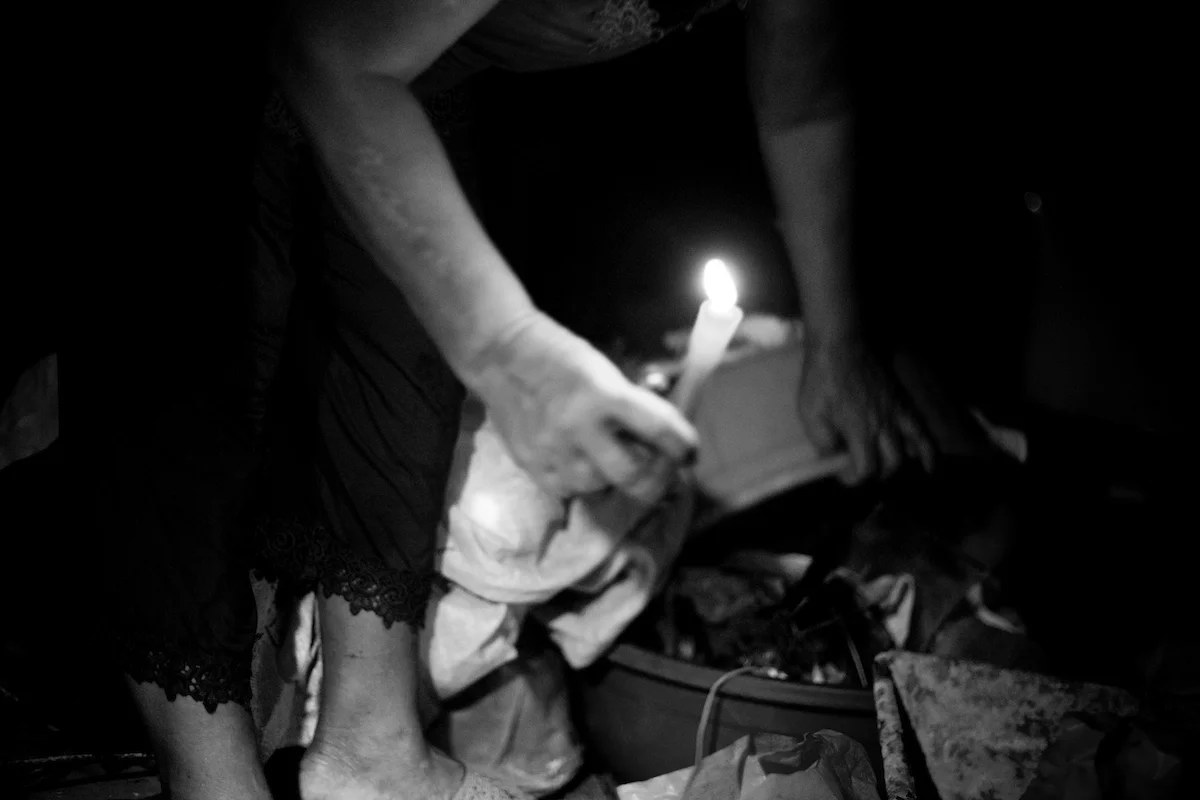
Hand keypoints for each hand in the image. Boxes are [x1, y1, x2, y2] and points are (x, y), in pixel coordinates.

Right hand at [464, 311, 698, 501]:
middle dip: (655, 477)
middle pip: (636, 478)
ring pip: (603, 487)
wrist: (501, 356)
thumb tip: (667, 439)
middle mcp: (581, 429)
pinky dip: (583, 478)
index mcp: (605, 395)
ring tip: (607, 451)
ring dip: (614, 475)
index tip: (690, 452)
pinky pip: (572, 490)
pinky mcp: (534, 468)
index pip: (661, 432)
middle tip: (660, 468)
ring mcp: (555, 453)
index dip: (684, 446)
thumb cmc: (563, 357)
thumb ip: (634, 406)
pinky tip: (577, 454)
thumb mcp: (605, 372)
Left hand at [798, 334, 934, 483]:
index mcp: (859, 429)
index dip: (853, 478)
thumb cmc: (822, 377)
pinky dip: (928, 450)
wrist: (841, 344)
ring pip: (909, 449)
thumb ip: (822, 441)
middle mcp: (883, 424)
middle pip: (890, 464)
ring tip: (888, 472)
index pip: (866, 469)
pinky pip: (921, 429)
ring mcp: (896, 412)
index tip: (841, 474)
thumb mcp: (810, 412)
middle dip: (875, 474)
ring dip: (899, 465)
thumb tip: (832, 460)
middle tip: (860, 470)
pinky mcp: (901, 402)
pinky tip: (929, 464)